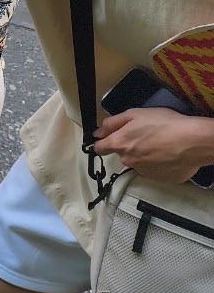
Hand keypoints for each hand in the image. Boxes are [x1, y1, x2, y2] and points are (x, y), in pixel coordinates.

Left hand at [94, 107, 213, 183]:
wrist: (193, 141)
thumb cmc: (165, 124)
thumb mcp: (135, 114)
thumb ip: (112, 123)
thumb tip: (98, 131)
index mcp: (120, 144)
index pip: (99, 148)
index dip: (101, 143)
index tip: (104, 141)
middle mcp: (129, 161)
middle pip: (122, 154)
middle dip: (129, 146)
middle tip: (145, 136)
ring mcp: (145, 171)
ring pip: (139, 162)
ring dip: (145, 155)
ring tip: (160, 144)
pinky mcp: (161, 178)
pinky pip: (155, 170)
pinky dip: (159, 163)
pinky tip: (169, 153)